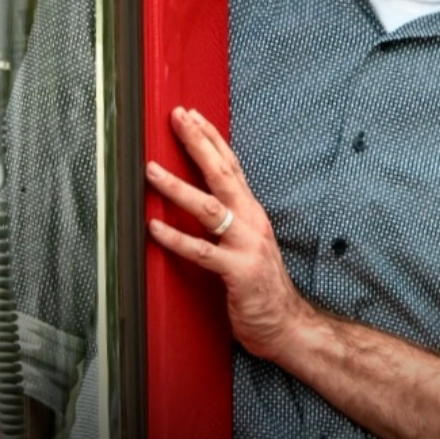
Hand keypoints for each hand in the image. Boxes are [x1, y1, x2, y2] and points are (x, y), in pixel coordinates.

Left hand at [146, 106, 310, 359]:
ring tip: (151, 171)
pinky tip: (154, 228)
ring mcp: (246, 245)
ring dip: (178, 187)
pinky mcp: (238, 272)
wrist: (288, 324)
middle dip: (198, 143)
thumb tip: (202, 198)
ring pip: (209, 208)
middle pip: (222, 173)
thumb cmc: (261, 285)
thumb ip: (229, 219)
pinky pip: (202, 252)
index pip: (231, 164)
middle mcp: (251, 220)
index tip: (192, 115)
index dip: (211, 138)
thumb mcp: (247, 242)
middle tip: (178, 117)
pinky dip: (177, 239)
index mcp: (251, 211)